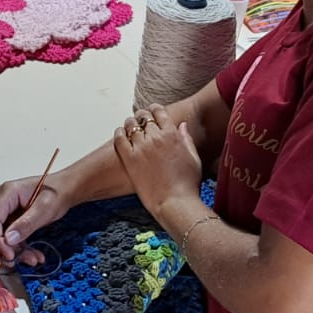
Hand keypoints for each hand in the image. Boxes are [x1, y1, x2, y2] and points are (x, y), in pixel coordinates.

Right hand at [0, 174, 67, 268]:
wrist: (65, 191)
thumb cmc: (57, 193)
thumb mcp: (45, 208)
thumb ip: (26, 223)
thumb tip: (8, 240)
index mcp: (6, 193)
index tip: (9, 256)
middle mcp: (2, 201)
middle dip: (0, 249)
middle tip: (13, 262)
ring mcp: (6, 211)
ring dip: (13, 252)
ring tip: (32, 260)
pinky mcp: (12, 221)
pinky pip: (10, 239)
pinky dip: (20, 250)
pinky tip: (34, 256)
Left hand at [111, 105, 201, 219]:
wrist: (176, 203)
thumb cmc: (188, 184)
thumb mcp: (194, 158)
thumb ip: (187, 139)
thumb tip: (182, 125)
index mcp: (172, 135)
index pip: (159, 112)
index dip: (154, 109)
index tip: (152, 112)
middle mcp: (156, 138)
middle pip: (143, 117)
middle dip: (142, 117)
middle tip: (140, 120)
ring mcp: (141, 148)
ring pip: (130, 125)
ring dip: (130, 123)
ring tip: (130, 127)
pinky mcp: (130, 160)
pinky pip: (119, 139)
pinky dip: (118, 133)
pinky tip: (120, 134)